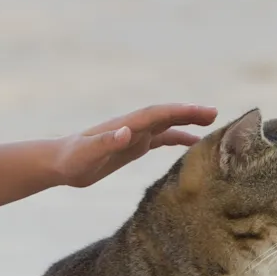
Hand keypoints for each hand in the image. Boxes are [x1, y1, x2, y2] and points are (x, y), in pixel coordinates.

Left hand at [50, 104, 217, 187]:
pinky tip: (192, 146)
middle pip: (167, 115)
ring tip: (212, 126)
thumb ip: (106, 142)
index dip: (181, 111)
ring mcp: (135, 135)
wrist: (60, 163)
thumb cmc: (72, 159)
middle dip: (190, 113)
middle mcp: (133, 126)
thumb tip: (127, 132)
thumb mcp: (87, 153)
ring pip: (167, 125)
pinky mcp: (133, 146)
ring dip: (188, 123)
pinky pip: (161, 139)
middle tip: (215, 114)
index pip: (158, 114)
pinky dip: (178, 139)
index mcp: (126, 125)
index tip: (203, 112)